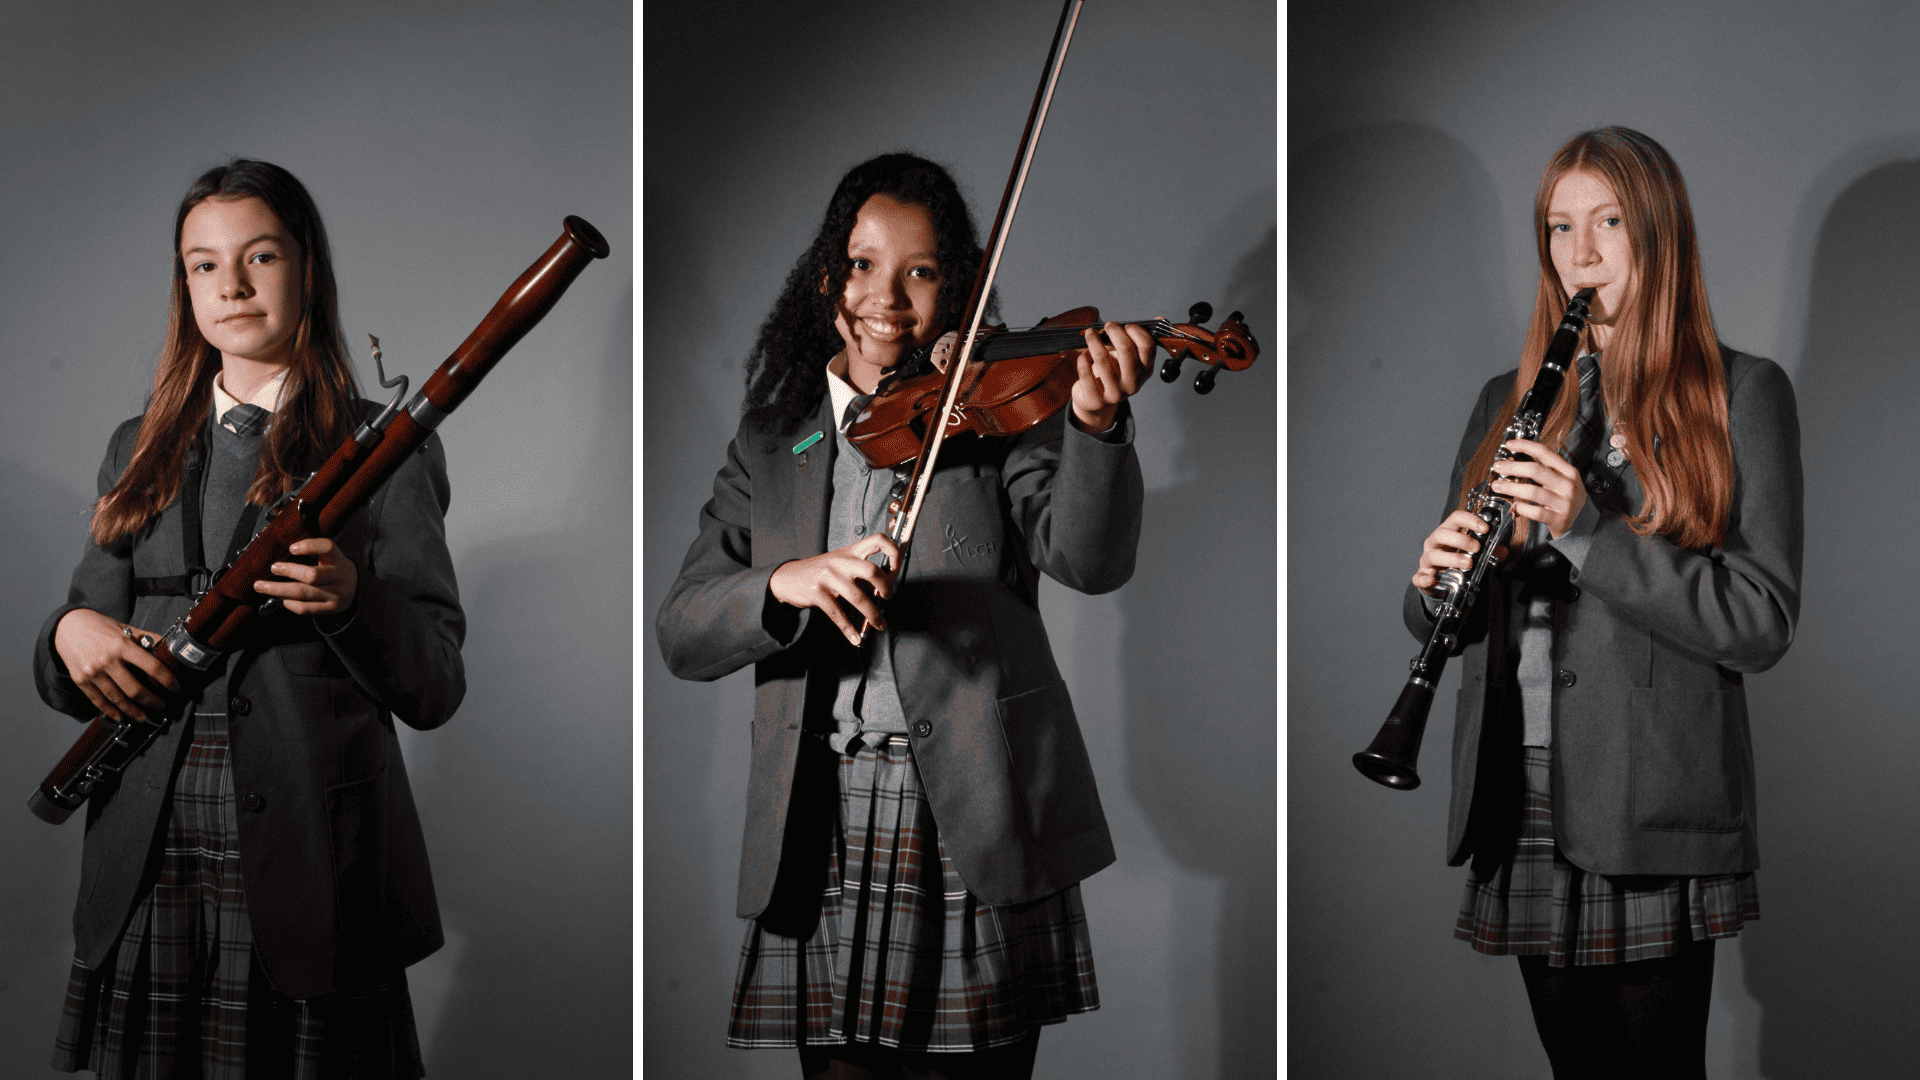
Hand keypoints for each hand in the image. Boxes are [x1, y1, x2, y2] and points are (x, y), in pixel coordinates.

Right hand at [52, 608, 179, 721]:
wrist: (67, 626)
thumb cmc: (99, 626)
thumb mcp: (125, 628)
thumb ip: (146, 638)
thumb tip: (168, 646)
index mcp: (122, 645)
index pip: (152, 667)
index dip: (168, 680)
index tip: (175, 687)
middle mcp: (107, 660)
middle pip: (134, 689)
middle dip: (152, 701)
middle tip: (161, 706)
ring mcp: (93, 672)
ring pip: (117, 699)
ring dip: (132, 711)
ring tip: (143, 717)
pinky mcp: (80, 680)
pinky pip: (97, 700)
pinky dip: (110, 711)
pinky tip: (120, 716)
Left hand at [256, 538, 357, 615]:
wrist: (355, 589)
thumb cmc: (334, 570)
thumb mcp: (331, 557)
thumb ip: (313, 553)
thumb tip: (281, 555)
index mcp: (339, 559)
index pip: (327, 548)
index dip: (308, 546)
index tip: (291, 549)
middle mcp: (340, 576)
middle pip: (312, 575)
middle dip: (289, 571)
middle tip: (274, 568)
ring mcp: (337, 594)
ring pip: (304, 593)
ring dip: (279, 589)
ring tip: (262, 586)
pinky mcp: (332, 608)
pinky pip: (306, 608)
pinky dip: (290, 604)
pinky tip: (283, 599)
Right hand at [768, 533, 900, 645]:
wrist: (788, 577)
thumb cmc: (821, 571)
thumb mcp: (841, 562)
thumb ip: (861, 570)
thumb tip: (887, 588)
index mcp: (850, 551)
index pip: (878, 540)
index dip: (893, 552)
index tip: (896, 568)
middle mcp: (841, 561)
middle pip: (872, 570)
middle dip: (885, 587)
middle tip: (887, 597)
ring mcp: (828, 576)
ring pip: (858, 597)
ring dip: (873, 615)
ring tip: (879, 624)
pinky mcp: (817, 593)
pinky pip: (837, 614)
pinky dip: (848, 629)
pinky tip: (855, 638)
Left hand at [1069, 321, 1156, 432]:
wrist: (1098, 402)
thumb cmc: (1115, 373)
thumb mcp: (1131, 359)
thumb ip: (1141, 339)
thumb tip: (1160, 318)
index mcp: (1146, 371)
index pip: (1147, 346)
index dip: (1136, 331)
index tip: (1126, 325)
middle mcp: (1133, 384)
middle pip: (1126, 348)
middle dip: (1114, 331)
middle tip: (1107, 325)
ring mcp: (1115, 394)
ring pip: (1102, 358)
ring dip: (1093, 340)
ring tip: (1090, 334)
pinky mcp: (1096, 400)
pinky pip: (1086, 372)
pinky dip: (1082, 358)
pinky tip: (1083, 355)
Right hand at [1412, 510, 1505, 592]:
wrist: (1442, 581)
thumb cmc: (1458, 561)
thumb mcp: (1474, 553)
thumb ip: (1489, 551)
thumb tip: (1503, 550)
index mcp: (1448, 532)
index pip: (1455, 518)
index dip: (1470, 520)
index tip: (1485, 528)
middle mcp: (1435, 543)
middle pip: (1441, 534)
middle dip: (1460, 539)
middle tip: (1477, 548)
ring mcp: (1427, 559)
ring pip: (1433, 555)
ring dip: (1451, 558)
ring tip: (1468, 564)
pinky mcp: (1422, 576)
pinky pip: (1418, 577)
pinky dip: (1424, 578)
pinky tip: (1432, 580)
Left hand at [1490, 439, 1587, 538]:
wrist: (1584, 522)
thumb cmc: (1566, 497)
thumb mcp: (1562, 479)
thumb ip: (1544, 468)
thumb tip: (1515, 457)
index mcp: (1569, 471)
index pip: (1545, 452)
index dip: (1525, 446)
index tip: (1509, 445)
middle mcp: (1568, 485)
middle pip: (1536, 470)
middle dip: (1512, 467)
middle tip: (1497, 467)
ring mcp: (1565, 503)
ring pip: (1533, 491)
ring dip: (1511, 487)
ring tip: (1497, 486)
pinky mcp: (1559, 519)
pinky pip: (1536, 512)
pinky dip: (1522, 508)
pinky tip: (1514, 505)